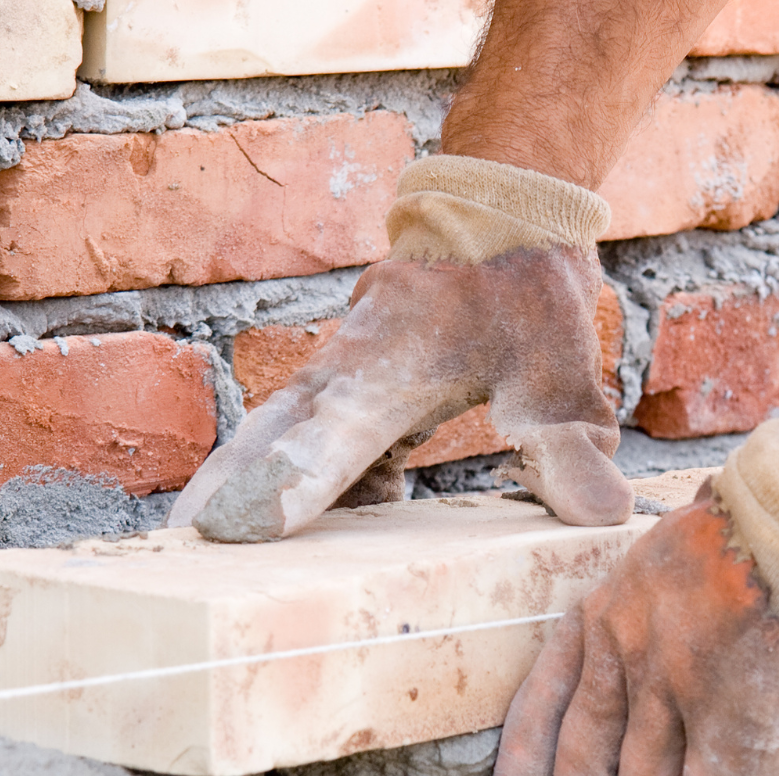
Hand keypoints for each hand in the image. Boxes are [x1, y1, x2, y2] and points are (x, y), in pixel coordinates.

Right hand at [169, 158, 631, 540]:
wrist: (498, 219)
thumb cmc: (523, 295)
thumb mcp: (562, 374)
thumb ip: (570, 449)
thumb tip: (601, 516)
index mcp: (392, 365)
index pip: (332, 436)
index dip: (290, 484)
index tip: (246, 527)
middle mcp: (346, 370)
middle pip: (270, 437)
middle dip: (223, 491)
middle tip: (177, 553)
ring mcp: (336, 376)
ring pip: (273, 433)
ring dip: (238, 483)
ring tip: (199, 552)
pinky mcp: (344, 388)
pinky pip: (304, 437)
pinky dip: (292, 478)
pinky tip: (316, 535)